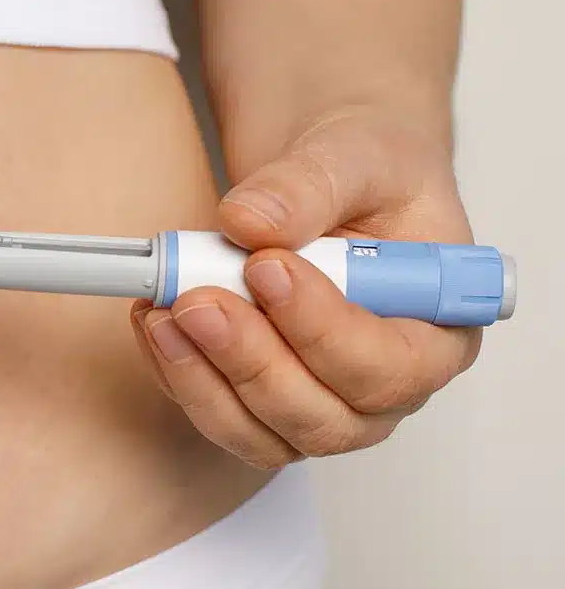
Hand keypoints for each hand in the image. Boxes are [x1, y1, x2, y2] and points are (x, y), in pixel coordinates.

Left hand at [131, 112, 483, 469]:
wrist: (320, 177)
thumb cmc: (365, 171)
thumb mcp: (354, 155)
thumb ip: (309, 187)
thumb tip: (248, 224)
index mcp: (436, 333)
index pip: (390, 368)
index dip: (323, 330)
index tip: (266, 269)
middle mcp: (382, 386)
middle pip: (322, 419)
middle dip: (252, 363)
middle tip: (199, 301)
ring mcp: (318, 402)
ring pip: (260, 433)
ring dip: (203, 379)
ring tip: (164, 311)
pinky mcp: (256, 400)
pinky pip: (214, 412)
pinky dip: (176, 372)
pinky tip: (153, 318)